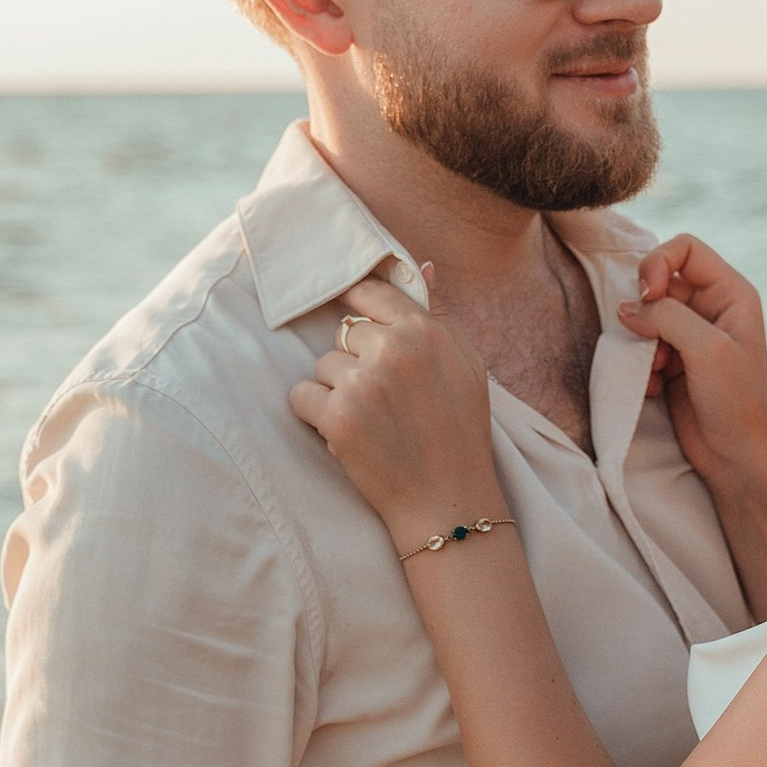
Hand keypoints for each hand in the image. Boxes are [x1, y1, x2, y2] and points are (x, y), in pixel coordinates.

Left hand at [288, 273, 502, 547]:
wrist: (449, 500)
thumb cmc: (460, 432)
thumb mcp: (466, 364)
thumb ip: (438, 315)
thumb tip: (426, 265)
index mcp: (427, 330)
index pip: (370, 293)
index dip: (358, 308)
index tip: (355, 325)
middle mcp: (394, 349)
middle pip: (345, 334)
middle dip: (356, 362)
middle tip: (384, 400)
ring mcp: (364, 383)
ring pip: (324, 365)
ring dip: (338, 391)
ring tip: (372, 421)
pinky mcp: (338, 417)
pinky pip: (301, 396)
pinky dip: (315, 415)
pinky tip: (345, 434)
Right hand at [620, 235, 766, 489]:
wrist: (737, 459)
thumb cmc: (735, 401)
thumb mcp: (707, 348)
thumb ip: (667, 316)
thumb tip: (626, 307)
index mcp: (731, 292)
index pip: (684, 248)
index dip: (658, 263)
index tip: (650, 295)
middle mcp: (711, 307)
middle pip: (659, 280)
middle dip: (646, 310)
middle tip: (648, 341)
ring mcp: (691, 336)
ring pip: (646, 316)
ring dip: (641, 342)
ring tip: (656, 371)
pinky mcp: (675, 363)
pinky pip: (642, 347)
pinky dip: (641, 366)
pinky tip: (655, 389)